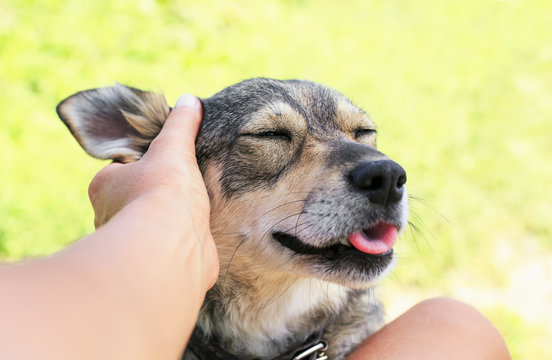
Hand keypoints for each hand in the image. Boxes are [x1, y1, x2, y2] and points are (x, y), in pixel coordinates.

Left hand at [87, 94, 217, 286]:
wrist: (173, 248)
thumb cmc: (163, 195)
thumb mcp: (174, 149)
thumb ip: (180, 125)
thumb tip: (191, 101)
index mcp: (103, 186)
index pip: (120, 169)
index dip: (143, 163)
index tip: (165, 160)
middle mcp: (109, 217)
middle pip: (133, 197)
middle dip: (154, 193)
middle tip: (182, 184)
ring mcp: (131, 244)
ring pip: (148, 224)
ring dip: (167, 219)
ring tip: (194, 207)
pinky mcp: (154, 264)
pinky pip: (166, 246)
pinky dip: (179, 240)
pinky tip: (197, 232)